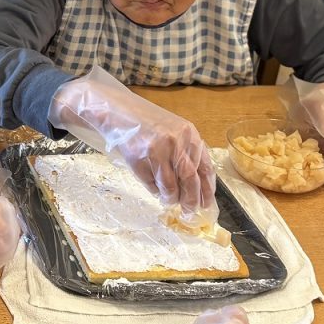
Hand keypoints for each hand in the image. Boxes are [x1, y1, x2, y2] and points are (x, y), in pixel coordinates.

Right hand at [48, 66, 216, 214]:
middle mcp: (176, 142)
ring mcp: (156, 151)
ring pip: (170, 186)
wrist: (116, 111)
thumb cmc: (146, 122)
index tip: (206, 204)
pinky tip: (154, 188)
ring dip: (171, 198)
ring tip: (169, 200)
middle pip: (190, 180)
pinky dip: (154, 191)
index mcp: (189, 134)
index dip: (207, 190)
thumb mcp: (174, 130)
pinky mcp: (138, 159)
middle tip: (190, 212)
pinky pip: (151, 184)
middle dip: (191, 200)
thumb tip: (196, 187)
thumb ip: (186, 152)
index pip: (204, 168)